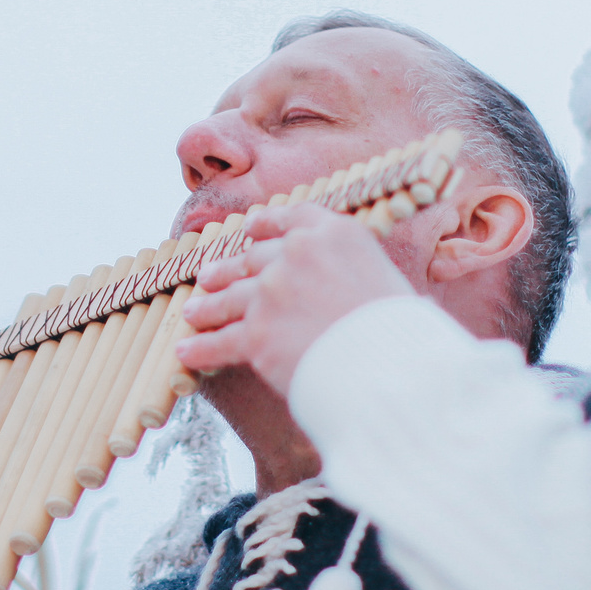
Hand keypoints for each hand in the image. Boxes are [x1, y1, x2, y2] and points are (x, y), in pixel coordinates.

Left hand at [174, 202, 411, 395]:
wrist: (393, 370)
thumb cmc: (404, 332)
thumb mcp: (390, 282)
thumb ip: (361, 273)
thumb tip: (370, 283)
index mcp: (335, 233)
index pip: (290, 218)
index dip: (264, 225)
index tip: (250, 231)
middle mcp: (297, 254)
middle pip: (252, 259)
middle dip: (227, 269)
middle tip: (209, 276)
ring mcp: (271, 292)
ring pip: (227, 297)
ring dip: (207, 306)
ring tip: (193, 313)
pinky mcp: (255, 334)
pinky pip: (218, 341)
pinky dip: (200, 349)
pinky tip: (186, 354)